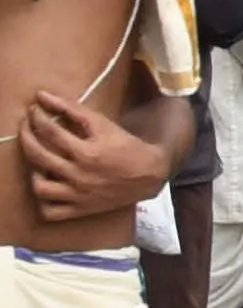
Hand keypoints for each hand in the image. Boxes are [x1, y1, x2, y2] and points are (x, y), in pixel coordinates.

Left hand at [18, 89, 168, 227]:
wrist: (150, 174)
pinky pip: (50, 212)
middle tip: (27, 127)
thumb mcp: (103, 124)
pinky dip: (43, 201)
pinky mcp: (79, 209)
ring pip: (39, 187)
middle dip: (27, 136)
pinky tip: (46, 186)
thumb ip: (72, 109)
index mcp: (87, 152)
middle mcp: (79, 175)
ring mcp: (78, 195)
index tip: (34, 110)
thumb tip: (42, 96)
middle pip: (38, 156)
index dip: (37, 117)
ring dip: (32, 171)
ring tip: (37, 160)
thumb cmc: (126, 146)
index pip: (50, 131)